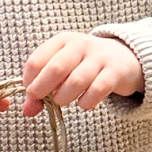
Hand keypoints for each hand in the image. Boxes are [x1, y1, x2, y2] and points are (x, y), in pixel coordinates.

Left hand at [22, 32, 144, 116]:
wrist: (124, 58)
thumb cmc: (85, 65)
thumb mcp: (63, 69)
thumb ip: (43, 88)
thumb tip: (27, 110)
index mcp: (62, 40)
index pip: (36, 60)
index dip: (29, 81)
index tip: (32, 92)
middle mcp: (80, 45)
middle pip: (56, 69)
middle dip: (43, 89)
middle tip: (42, 100)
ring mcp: (99, 57)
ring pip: (76, 81)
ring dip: (64, 97)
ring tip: (63, 101)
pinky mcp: (115, 72)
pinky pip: (96, 91)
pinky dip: (86, 102)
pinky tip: (84, 103)